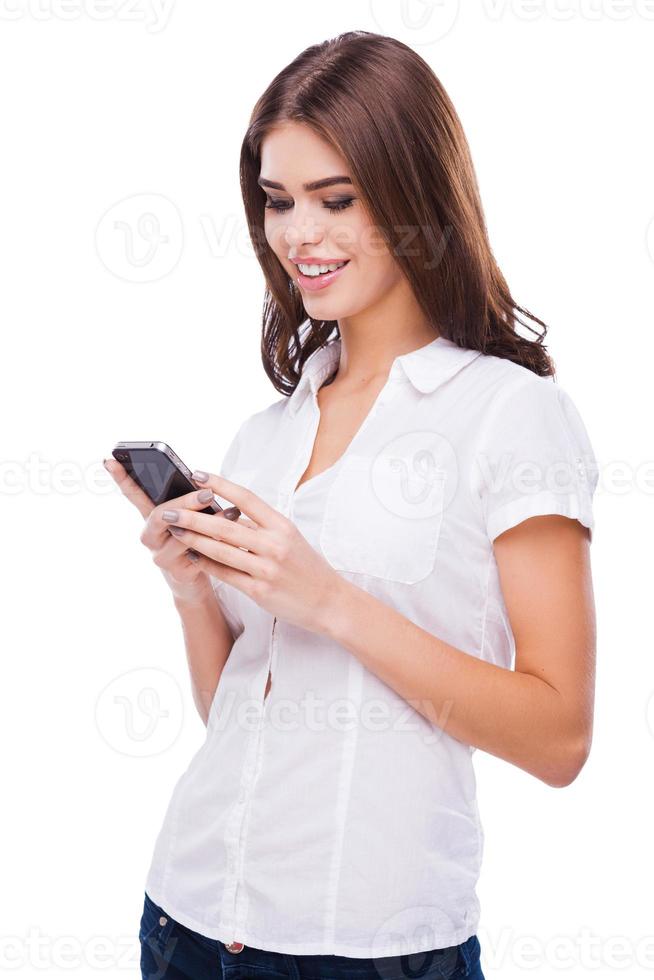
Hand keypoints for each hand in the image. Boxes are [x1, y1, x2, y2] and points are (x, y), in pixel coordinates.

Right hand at [103, 457, 228, 605]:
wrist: (195, 580)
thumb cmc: (193, 541)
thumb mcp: (188, 519)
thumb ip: (188, 503)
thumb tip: (205, 484)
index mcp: (151, 518)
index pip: (133, 494)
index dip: (121, 478)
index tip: (110, 460)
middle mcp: (150, 536)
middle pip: (160, 514)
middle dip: (185, 502)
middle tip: (207, 493)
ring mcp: (160, 555)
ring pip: (180, 535)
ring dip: (208, 522)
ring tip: (231, 512)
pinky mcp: (176, 571)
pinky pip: (195, 553)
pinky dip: (214, 542)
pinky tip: (230, 536)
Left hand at [157, 469, 346, 633]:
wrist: (328, 601)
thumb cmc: (307, 567)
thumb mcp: (290, 538)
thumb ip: (261, 526)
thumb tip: (228, 512)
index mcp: (282, 525)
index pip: (246, 498)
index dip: (219, 484)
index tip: (196, 475)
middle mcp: (275, 544)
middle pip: (226, 525)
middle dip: (193, 517)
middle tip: (169, 510)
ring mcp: (267, 568)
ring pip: (221, 550)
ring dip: (194, 539)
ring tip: (174, 530)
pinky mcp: (260, 591)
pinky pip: (226, 574)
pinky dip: (206, 564)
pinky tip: (192, 557)